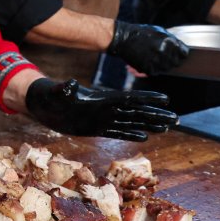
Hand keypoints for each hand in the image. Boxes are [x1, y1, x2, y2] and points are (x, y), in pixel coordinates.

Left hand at [25, 78, 176, 141]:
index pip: (129, 98)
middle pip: (136, 111)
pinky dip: (132, 134)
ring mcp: (102, 117)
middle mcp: (105, 108)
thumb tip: (69, 83)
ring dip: (150, 124)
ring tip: (169, 126)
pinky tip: (146, 137)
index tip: (166, 99)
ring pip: (131, 121)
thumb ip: (64, 89)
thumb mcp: (55, 92)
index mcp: (100, 99)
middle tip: (177, 118)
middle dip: (156, 114)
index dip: (147, 98)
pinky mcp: (96, 127)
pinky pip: (118, 131)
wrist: (42, 103)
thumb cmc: (48, 95)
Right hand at [107, 21, 189, 74]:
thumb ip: (171, 40)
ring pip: (165, 69)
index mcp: (169, 42)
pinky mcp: (147, 68)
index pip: (184, 54)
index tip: (176, 54)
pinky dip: (151, 68)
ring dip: (160, 65)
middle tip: (161, 56)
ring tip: (151, 57)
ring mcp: (156, 61)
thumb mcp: (159, 31)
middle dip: (170, 60)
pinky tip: (144, 60)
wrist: (122, 38)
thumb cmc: (140, 32)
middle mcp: (164, 52)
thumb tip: (180, 48)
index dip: (180, 54)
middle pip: (175, 63)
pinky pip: (154, 72)